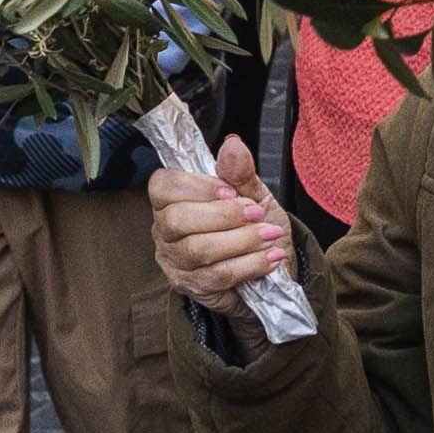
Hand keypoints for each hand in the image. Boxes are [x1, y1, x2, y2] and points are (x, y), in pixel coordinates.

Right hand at [149, 133, 296, 312]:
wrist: (271, 264)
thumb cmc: (255, 225)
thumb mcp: (254, 193)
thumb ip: (240, 172)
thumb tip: (233, 144)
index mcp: (174, 200)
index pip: (163, 186)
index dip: (196, 187)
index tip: (231, 191)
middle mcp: (166, 231)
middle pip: (177, 220)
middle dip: (224, 216)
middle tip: (256, 214)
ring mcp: (175, 262)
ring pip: (199, 250)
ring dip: (242, 241)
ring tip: (270, 235)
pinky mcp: (192, 288)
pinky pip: (217, 276)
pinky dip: (250, 264)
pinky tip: (270, 257)